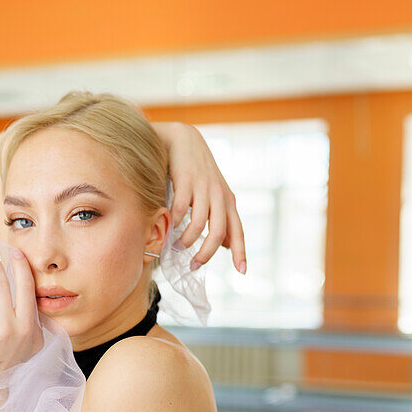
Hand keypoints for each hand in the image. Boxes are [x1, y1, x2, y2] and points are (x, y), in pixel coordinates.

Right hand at [154, 122, 246, 274]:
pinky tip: (170, 226)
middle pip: (218, 232)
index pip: (237, 231)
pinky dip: (175, 221)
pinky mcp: (186, 179)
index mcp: (228, 201)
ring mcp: (203, 187)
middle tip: (194, 265)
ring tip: (177, 246)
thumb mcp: (215, 195)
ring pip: (199, 223)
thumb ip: (222, 218)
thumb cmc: (198, 172)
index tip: (242, 272)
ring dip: (187, 239)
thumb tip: (227, 245)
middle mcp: (219, 195)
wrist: (183, 140)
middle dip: (206, 253)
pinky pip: (181, 208)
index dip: (241, 252)